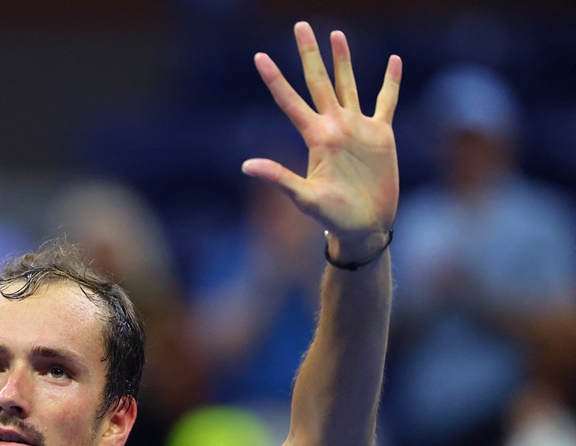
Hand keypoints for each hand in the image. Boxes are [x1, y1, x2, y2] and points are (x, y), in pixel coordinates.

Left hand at [243, 22, 400, 260]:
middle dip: (309, 54)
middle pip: (319, 81)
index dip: (275, 79)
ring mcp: (357, 128)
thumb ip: (279, 178)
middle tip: (300, 25)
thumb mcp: (304, 198)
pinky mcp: (380, 134)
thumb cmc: (332, 217)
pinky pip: (385, 102)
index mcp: (315, 137)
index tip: (259, 57)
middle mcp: (334, 126)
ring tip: (336, 35)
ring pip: (348, 85)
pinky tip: (393, 61)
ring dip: (342, 60)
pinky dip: (390, 82)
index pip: (290, 101)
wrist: (364, 226)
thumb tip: (246, 166)